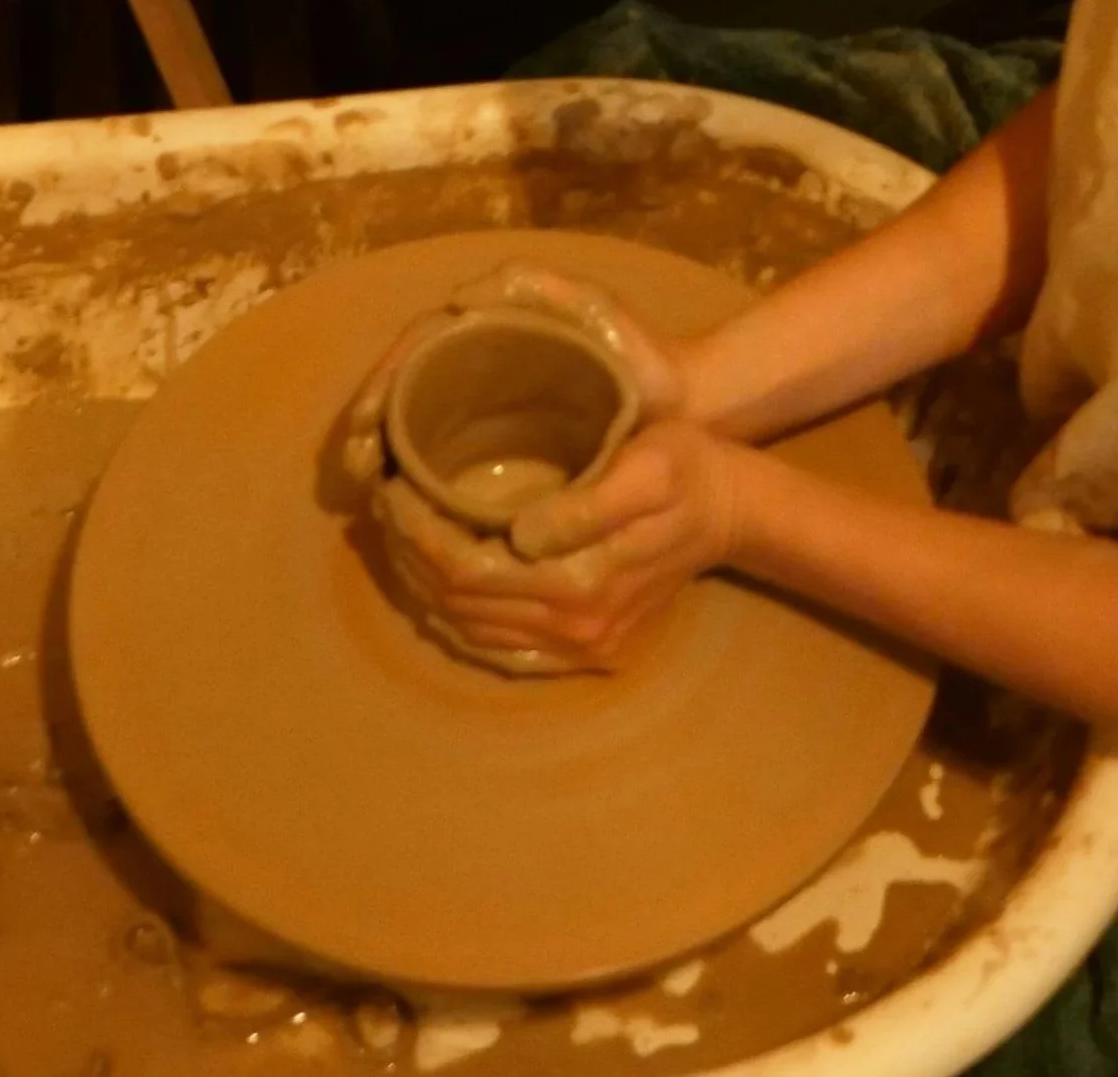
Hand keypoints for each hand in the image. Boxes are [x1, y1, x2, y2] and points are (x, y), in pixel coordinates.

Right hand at [343, 260, 690, 488]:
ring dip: (392, 469)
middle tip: (357, 478)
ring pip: (423, 440)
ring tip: (377, 502)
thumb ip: (535, 289)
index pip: (412, 359)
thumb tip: (458, 301)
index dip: (380, 392)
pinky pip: (455, 470)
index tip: (364, 432)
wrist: (689, 407)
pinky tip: (419, 520)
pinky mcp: (511, 455)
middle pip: (404, 401)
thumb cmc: (643, 355)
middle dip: (372, 436)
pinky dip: (431, 493)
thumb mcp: (593, 310)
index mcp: (486, 337)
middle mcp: (479, 376)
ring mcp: (493, 417)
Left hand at [384, 422, 741, 668]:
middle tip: (385, 505)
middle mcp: (574, 629)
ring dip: (427, 586)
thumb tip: (519, 534)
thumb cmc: (686, 471)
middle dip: (411, 556)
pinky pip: (501, 648)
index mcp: (582, 582)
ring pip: (472, 631)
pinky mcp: (586, 649)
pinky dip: (459, 619)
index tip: (391, 491)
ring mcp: (580, 647)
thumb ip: (586, 507)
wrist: (731, 512)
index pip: (468, 571)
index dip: (419, 535)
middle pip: (460, 606)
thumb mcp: (647, 468)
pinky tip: (440, 586)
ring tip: (402, 536)